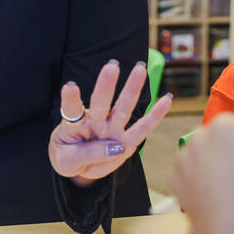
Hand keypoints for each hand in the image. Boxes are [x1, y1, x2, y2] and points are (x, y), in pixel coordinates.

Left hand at [49, 59, 171, 183]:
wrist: (78, 168)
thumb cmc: (68, 157)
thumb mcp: (67, 161)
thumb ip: (87, 154)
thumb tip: (117, 148)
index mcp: (73, 125)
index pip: (71, 110)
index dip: (71, 98)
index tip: (70, 86)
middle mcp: (94, 123)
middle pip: (100, 103)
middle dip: (106, 85)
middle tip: (112, 66)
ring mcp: (111, 130)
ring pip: (122, 109)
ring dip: (131, 89)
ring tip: (141, 69)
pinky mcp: (126, 142)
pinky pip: (142, 129)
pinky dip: (155, 115)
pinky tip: (167, 99)